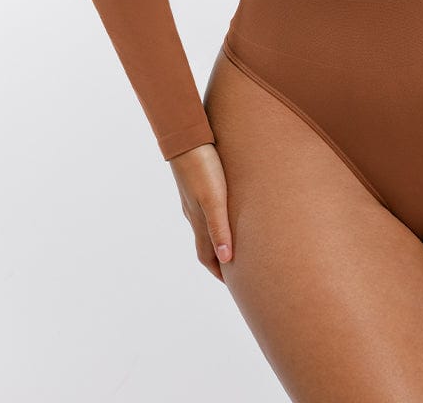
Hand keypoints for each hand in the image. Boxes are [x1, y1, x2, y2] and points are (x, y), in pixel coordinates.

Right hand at [169, 142, 233, 282]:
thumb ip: (219, 228)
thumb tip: (227, 260)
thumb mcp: (213, 199)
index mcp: (198, 221)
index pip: (207, 256)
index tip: (232, 284)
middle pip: (205, 245)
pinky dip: (215, 220)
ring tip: (233, 243)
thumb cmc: (203, 167)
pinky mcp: (196, 185)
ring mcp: (192, 199)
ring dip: (217, 239)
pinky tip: (224, 211)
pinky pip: (205, 210)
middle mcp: (193, 214)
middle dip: (219, 260)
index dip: (219, 271)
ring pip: (205, 227)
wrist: (186, 137)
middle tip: (236, 270)